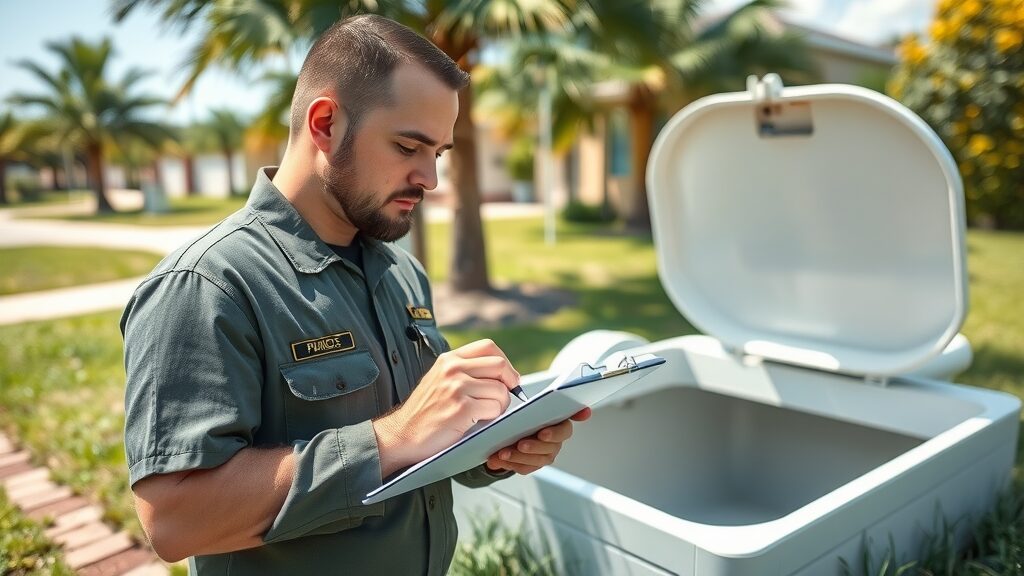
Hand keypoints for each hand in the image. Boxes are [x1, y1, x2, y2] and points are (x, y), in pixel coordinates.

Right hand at [373, 339, 519, 476]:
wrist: (402, 434)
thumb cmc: (424, 412)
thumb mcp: (440, 380)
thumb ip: (465, 371)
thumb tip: (502, 374)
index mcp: (449, 359)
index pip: (489, 347)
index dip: (505, 362)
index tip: (508, 378)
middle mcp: (452, 369)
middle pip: (499, 366)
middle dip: (510, 383)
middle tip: (505, 397)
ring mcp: (457, 387)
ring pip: (500, 390)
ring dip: (501, 405)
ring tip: (487, 414)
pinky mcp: (462, 408)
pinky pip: (494, 408)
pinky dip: (494, 417)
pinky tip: (479, 421)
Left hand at [484, 407, 591, 474]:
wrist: (505, 437)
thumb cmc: (518, 419)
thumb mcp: (520, 409)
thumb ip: (526, 405)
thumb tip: (522, 398)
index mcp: (557, 418)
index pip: (574, 414)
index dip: (580, 414)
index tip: (580, 414)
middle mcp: (557, 437)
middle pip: (555, 442)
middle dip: (538, 444)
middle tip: (522, 443)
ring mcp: (548, 452)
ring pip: (539, 458)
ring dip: (520, 456)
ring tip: (503, 453)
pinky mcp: (535, 464)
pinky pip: (527, 467)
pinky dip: (512, 464)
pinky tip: (500, 460)